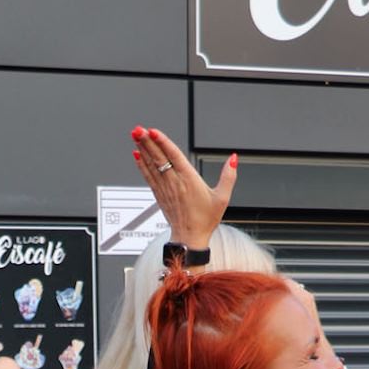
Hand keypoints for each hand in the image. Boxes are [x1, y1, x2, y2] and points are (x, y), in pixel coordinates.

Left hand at [131, 126, 236, 250]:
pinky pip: (149, 176)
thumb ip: (228, 177)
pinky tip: (137, 154)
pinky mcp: (160, 195)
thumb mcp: (222, 198)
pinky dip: (142, 165)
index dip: (163, 143)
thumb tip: (233, 159)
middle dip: (148, 142)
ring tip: (135, 135)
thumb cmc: (205, 220)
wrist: (189, 239)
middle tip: (138, 129)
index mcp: (189, 181)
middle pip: (159, 158)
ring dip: (143, 149)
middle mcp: (175, 183)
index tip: (153, 132)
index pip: (174, 157)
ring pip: (152, 165)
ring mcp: (165, 189)